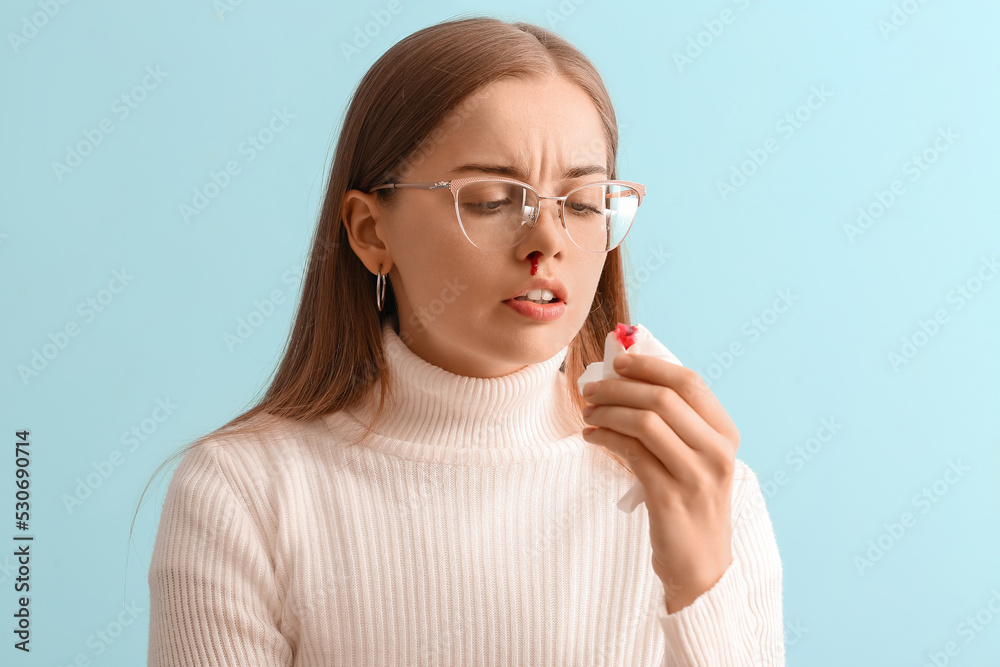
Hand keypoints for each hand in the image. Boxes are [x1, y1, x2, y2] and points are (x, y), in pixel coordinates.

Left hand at [581, 352, 739, 612]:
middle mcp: (716, 452)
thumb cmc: (689, 502)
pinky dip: (605, 438)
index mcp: (726, 434)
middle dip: (619, 387)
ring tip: (588, 412)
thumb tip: (627, 377)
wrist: (700, 565)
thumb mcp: (695, 457)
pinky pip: (631, 453)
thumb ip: (673, 421)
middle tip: (590, 388)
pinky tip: (591, 437)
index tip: (618, 360)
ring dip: (608, 411)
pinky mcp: (669, 499)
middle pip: (663, 398)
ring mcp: (695, 476)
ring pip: (645, 422)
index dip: (651, 365)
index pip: (690, 382)